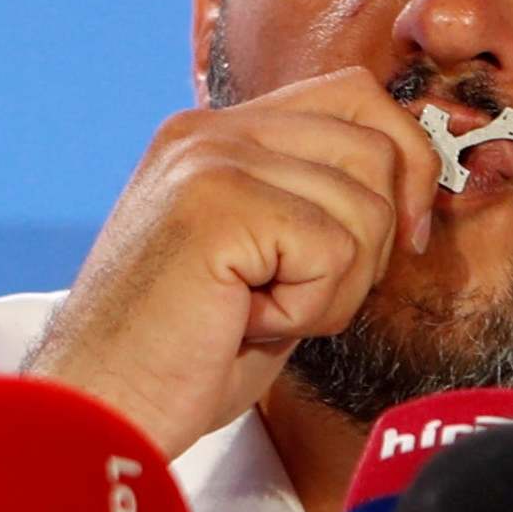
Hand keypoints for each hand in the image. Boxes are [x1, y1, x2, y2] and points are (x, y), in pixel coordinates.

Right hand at [22, 67, 441, 458]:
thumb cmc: (180, 359)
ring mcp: (210, 159)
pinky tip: (244, 322)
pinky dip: (309, 310)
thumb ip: (320, 207)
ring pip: (365, 207)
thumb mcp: (265, 262)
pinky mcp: (217, 202)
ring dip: (334, 289)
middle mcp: (211, 129)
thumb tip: (415, 185)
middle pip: (376, 145)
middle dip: (375, 241)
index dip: (405, 164)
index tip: (403, 239)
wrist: (97, 416)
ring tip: (257, 313)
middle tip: (304, 296)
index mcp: (219, 133)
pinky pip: (333, 252)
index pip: (357, 95)